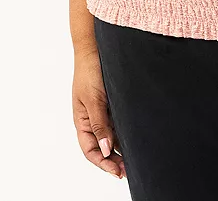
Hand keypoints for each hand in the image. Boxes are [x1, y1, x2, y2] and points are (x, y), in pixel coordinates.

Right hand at [72, 46, 125, 179]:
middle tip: (129, 170)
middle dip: (113, 160)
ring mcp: (103, 111)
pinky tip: (136, 137)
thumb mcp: (93, 99)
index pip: (90, 150)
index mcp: (81, 121)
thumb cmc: (89, 71)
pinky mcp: (112, 102)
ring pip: (111, 136)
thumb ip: (99, 123)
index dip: (103, 163)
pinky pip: (118, 122)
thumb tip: (105, 149)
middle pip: (102, 147)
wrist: (95, 47)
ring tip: (135, 158)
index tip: (118, 171)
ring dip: (121, 148)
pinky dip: (125, 132)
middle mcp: (92, 119)